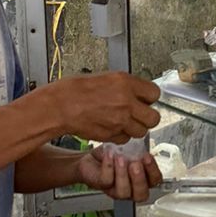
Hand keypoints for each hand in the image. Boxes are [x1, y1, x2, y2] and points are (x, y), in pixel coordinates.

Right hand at [40, 72, 160, 142]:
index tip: (145, 99)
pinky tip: (113, 127)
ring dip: (135, 128)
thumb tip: (139, 92)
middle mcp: (126, 102)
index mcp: (126, 83)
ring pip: (141, 131)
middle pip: (154, 118)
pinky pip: (125, 139)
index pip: (155, 93)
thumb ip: (127, 86)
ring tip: (124, 121)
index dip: (150, 98)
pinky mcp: (111, 134)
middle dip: (148, 117)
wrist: (60, 105)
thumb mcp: (107, 78)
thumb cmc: (77, 90)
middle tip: (140, 114)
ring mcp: (120, 120)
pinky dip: (121, 135)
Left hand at [77, 144, 162, 201]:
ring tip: (121, 159)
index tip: (147, 157)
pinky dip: (109, 167)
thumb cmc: (113, 156)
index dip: (153, 171)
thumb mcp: (130, 150)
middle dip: (139, 179)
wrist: (92, 159)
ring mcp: (116, 190)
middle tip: (135, 164)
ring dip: (123, 174)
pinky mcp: (102, 186)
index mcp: (142, 179)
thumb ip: (138, 151)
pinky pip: (107, 181)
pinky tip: (110, 155)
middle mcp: (131, 188)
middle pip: (141, 195)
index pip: (155, 181)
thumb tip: (142, 146)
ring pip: (123, 192)